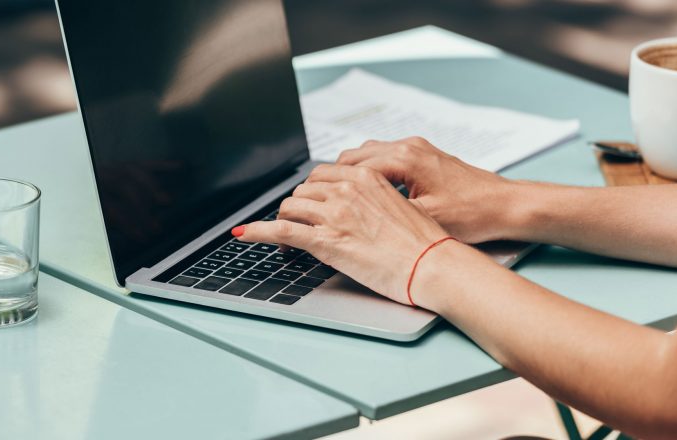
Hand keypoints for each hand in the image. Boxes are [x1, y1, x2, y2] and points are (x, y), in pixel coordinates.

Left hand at [234, 164, 449, 304]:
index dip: (311, 194)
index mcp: (366, 178)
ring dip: (283, 223)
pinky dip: (256, 232)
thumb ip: (372, 201)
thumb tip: (357, 210)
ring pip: (290, 208)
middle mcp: (347, 190)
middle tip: (299, 227)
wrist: (433, 265)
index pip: (321, 176)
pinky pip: (280, 230)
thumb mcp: (398, 208)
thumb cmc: (424, 243)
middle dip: (297, 209)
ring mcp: (335, 214)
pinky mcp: (326, 240)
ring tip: (285, 241)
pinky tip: (243, 234)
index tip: (309, 205)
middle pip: (303, 191)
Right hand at [336, 136, 523, 243]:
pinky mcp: (424, 156)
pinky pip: (385, 158)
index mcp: (405, 158)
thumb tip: (353, 222)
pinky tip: (369, 194)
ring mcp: (417, 149)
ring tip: (340, 198)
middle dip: (335, 177)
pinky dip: (371, 172)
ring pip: (369, 154)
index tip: (312, 199)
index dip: (328, 185)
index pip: (350, 166)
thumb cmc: (472, 214)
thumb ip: (386, 215)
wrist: (506, 206)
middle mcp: (409, 146)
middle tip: (319, 200)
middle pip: (354, 155)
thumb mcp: (424, 220)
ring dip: (353, 174)